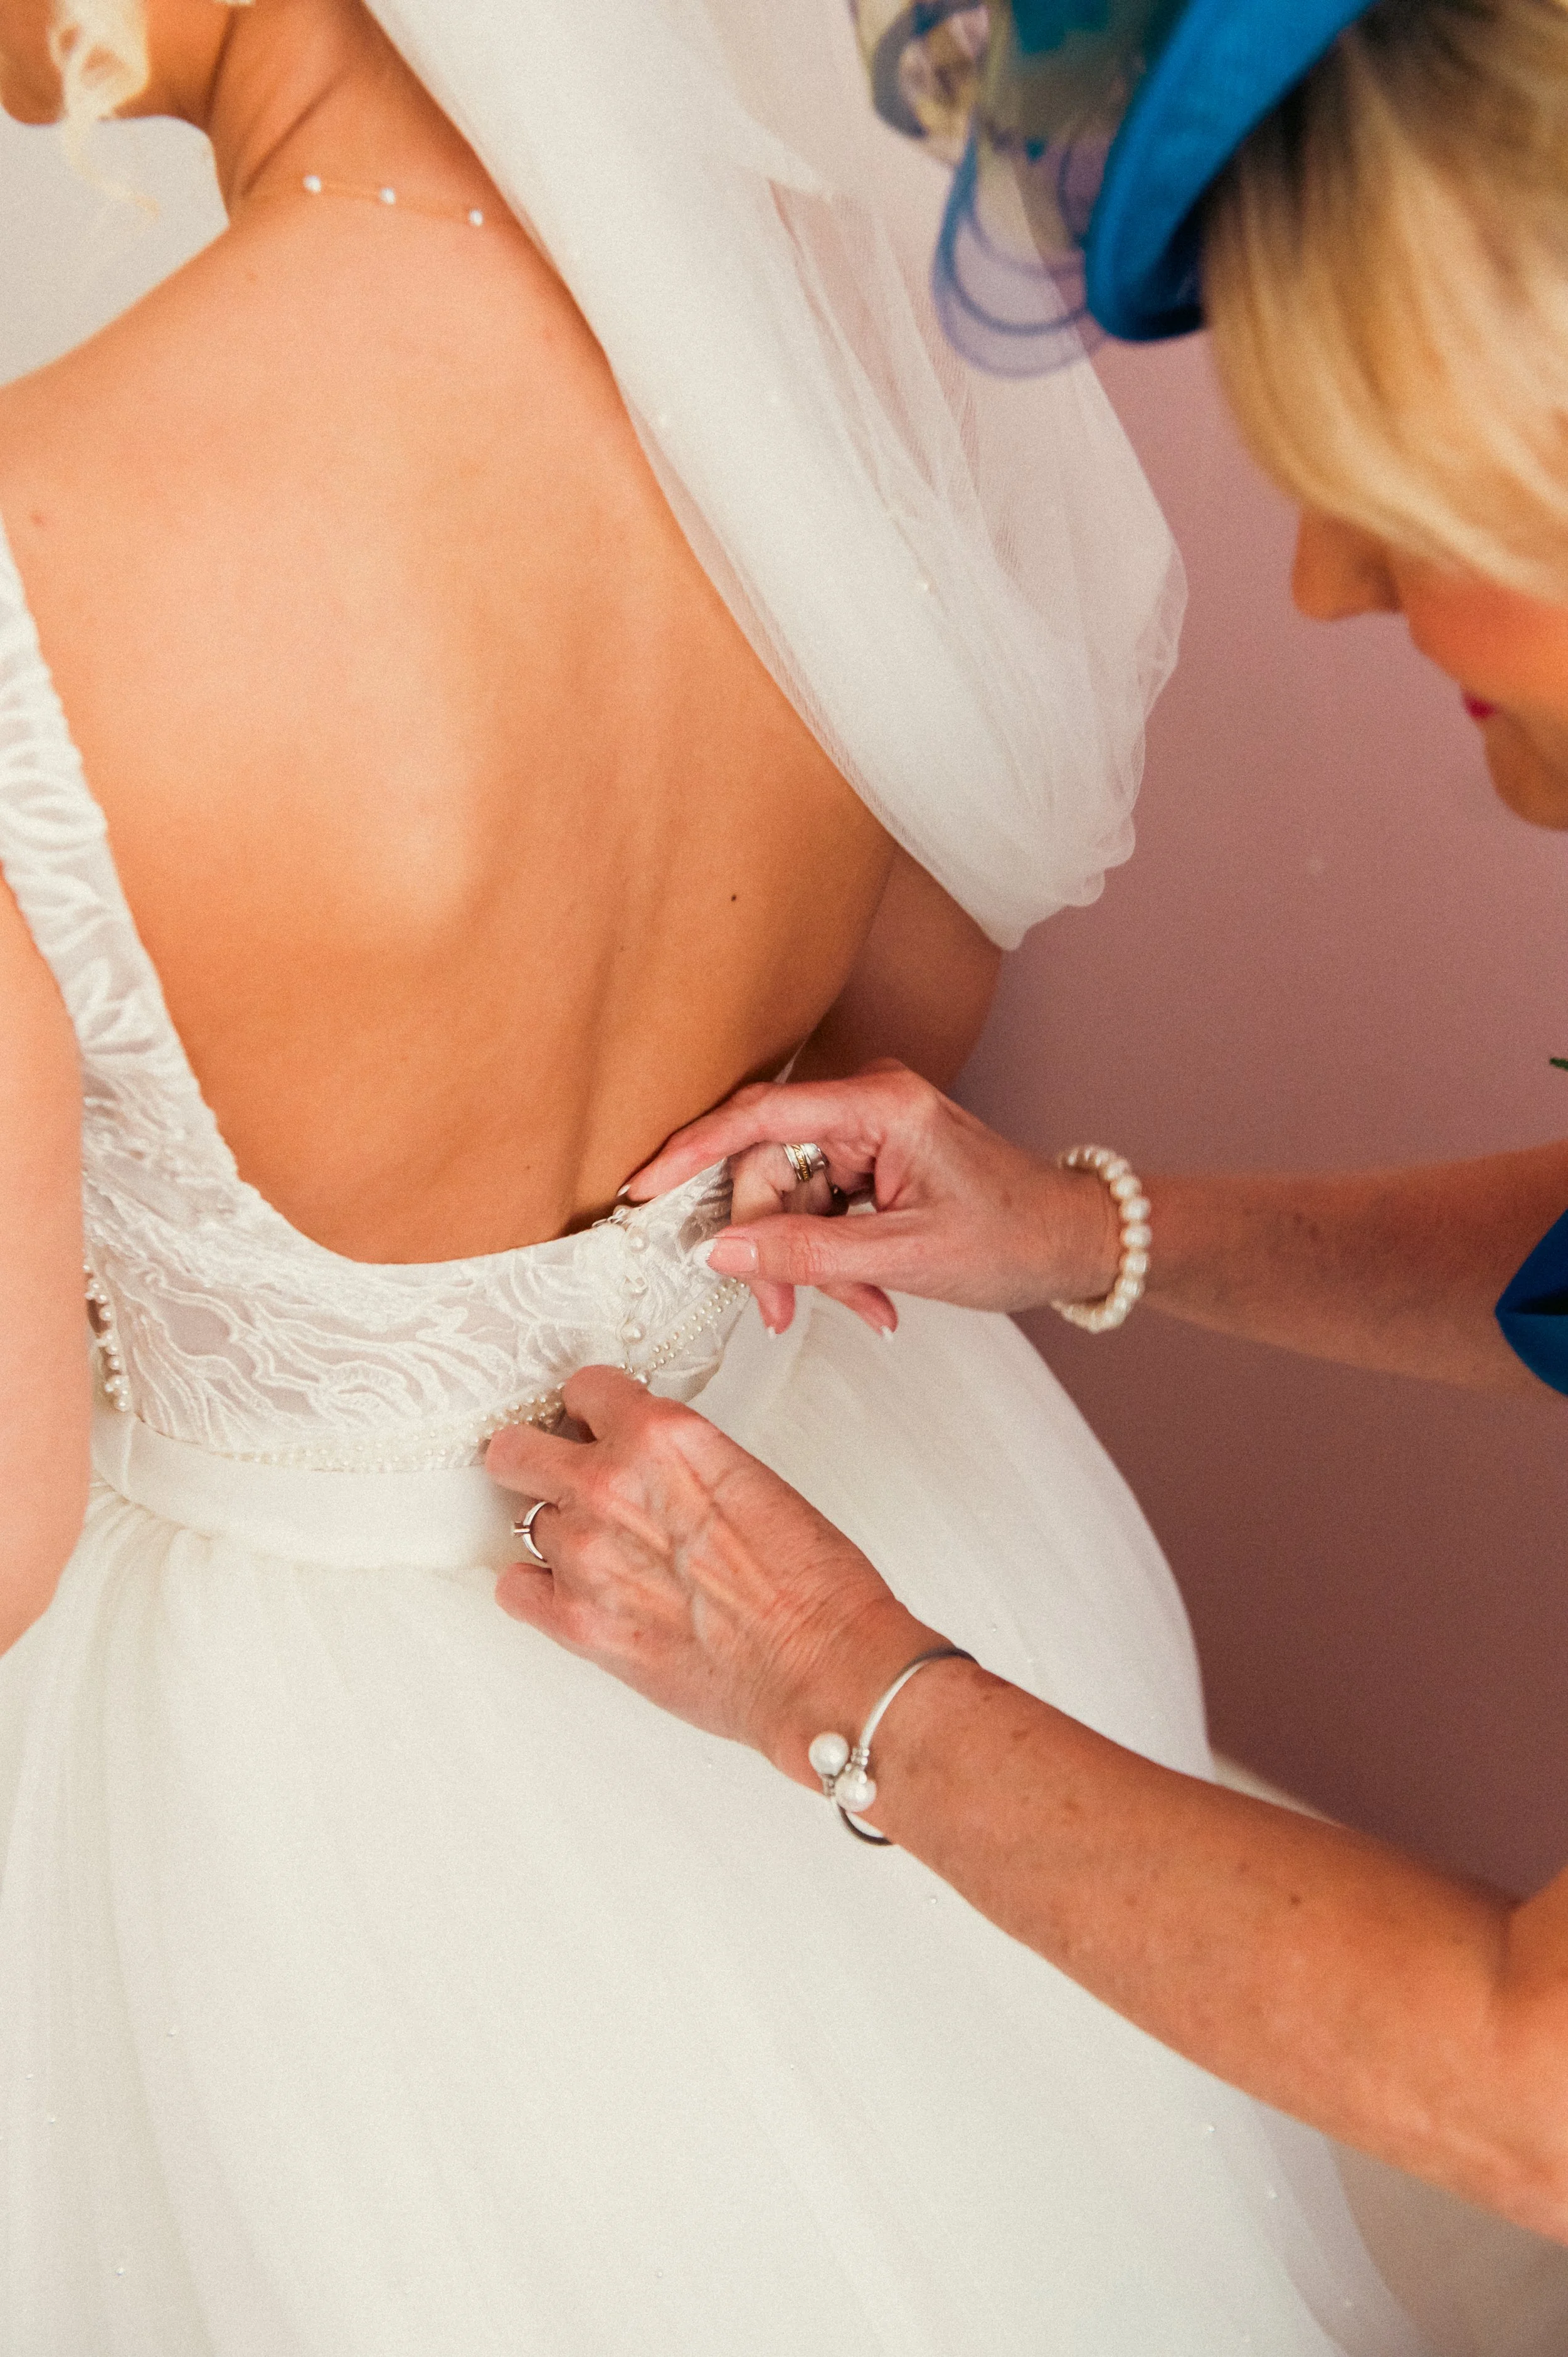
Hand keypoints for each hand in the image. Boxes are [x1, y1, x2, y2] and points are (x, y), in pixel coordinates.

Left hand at [487, 1367, 935, 1780]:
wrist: (823, 1666)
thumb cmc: (811, 1582)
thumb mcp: (747, 1479)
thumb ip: (677, 1463)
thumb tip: (643, 1467)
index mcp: (662, 1435)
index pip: (583, 1389)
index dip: (589, 1413)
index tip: (594, 1429)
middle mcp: (610, 1483)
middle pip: (514, 1450)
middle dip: (537, 1461)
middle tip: (567, 1482)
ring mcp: (584, 1553)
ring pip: (522, 1521)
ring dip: (557, 1533)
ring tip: (605, 1556)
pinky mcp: (575, 1621)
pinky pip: (515, 1590)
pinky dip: (538, 1592)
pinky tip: (576, 1596)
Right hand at [626, 1062, 1120, 1334]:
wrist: (1076, 1240)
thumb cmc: (1014, 1237)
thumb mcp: (906, 1258)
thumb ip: (808, 1254)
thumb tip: (720, 1253)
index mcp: (878, 1105)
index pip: (758, 1117)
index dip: (692, 1153)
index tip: (643, 1191)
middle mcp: (867, 1103)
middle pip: (769, 1166)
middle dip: (770, 1244)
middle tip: (780, 1313)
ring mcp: (868, 1131)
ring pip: (791, 1197)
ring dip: (810, 1263)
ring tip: (859, 1312)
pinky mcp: (872, 1160)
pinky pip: (820, 1208)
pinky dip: (833, 1259)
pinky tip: (871, 1302)